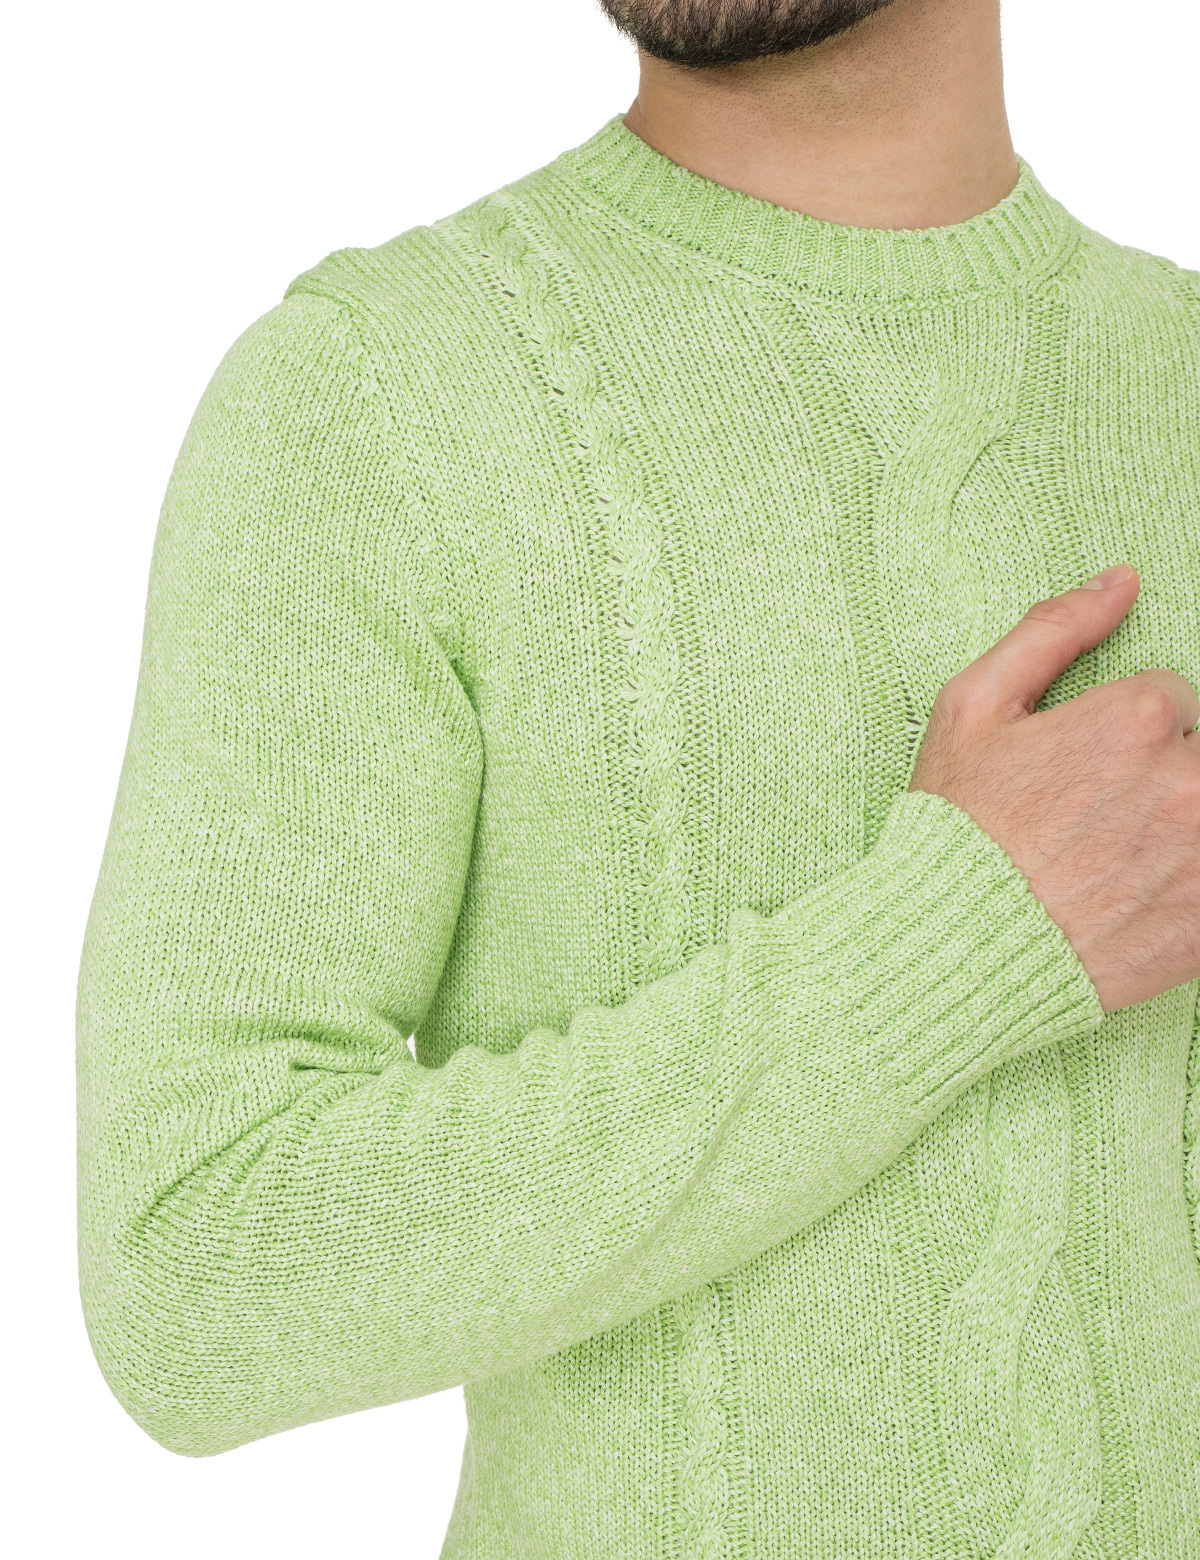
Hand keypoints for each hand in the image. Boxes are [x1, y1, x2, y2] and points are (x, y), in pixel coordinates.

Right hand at [909, 564, 1199, 1011]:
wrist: (955, 951)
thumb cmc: (957, 829)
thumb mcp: (971, 708)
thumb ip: (1053, 630)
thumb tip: (1122, 580)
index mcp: (1135, 717)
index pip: (1171, 697)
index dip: (1125, 729)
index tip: (1084, 769)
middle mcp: (1188, 780)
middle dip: (1164, 772)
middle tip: (1106, 817)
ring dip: (1180, 821)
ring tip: (1127, 851)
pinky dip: (1189, 876)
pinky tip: (1149, 889)